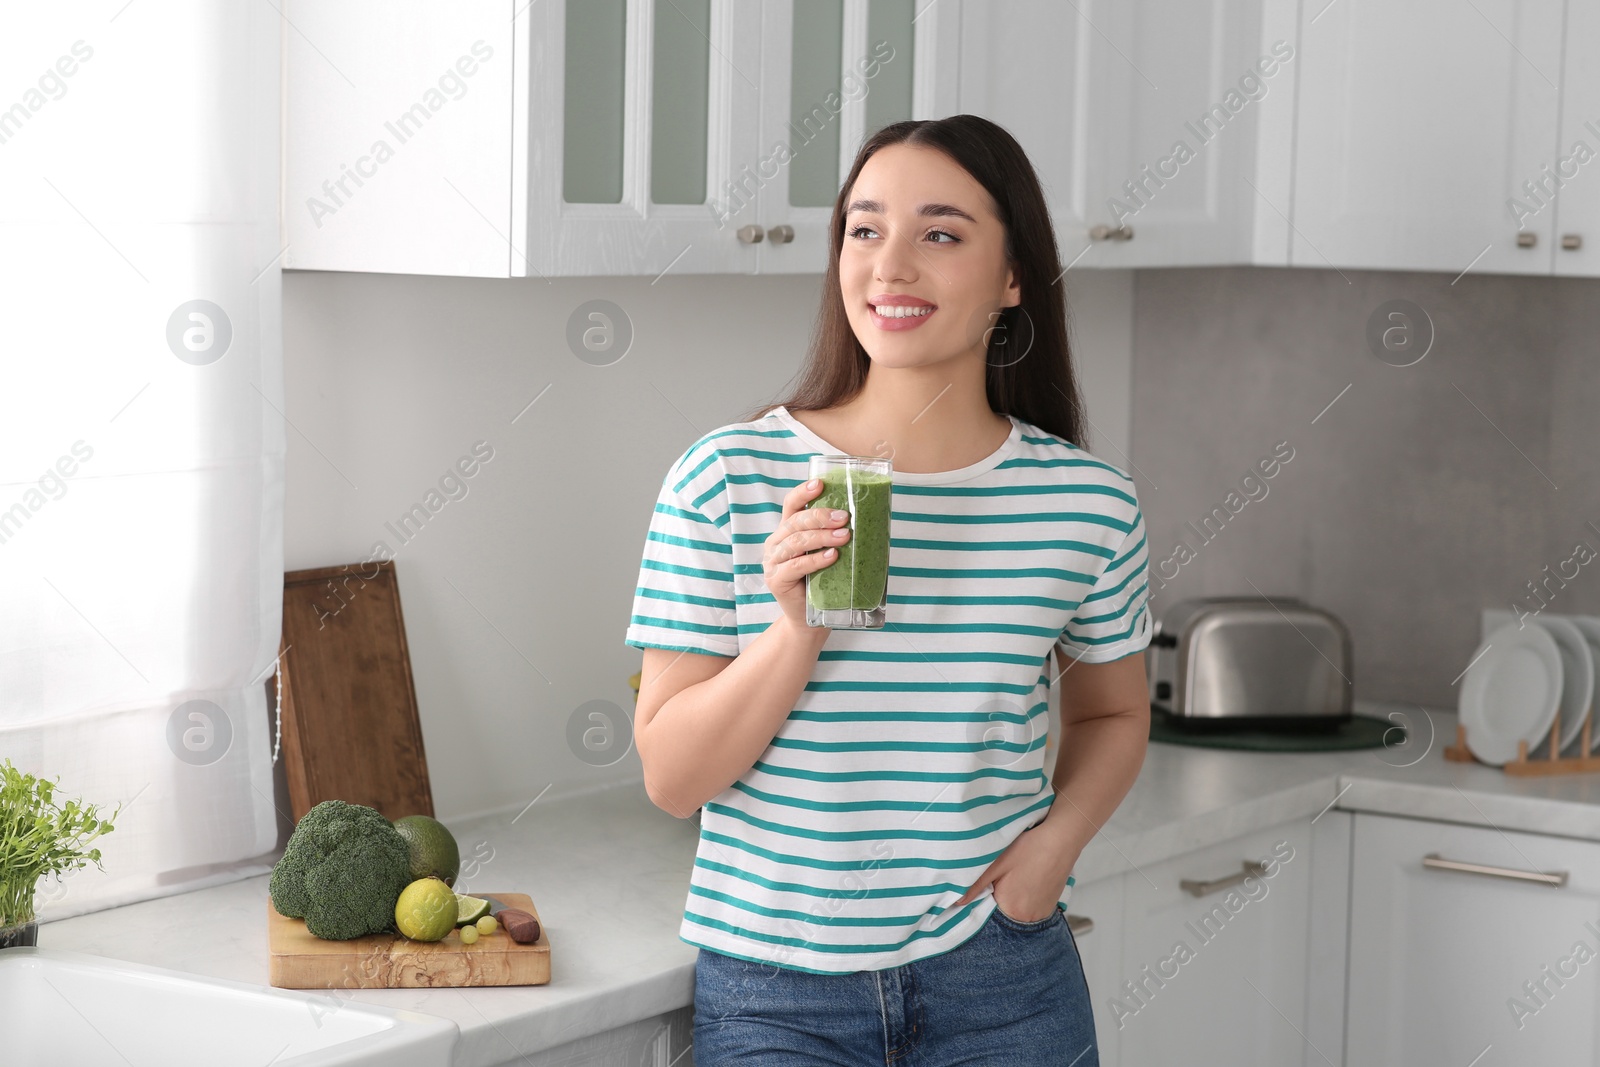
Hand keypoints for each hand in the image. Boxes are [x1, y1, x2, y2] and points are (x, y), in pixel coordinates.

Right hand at [762, 478, 850, 630]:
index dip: (803, 492)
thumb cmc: (824, 582)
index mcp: (787, 531)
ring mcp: (773, 562)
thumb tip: (872, 517)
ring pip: (796, 542)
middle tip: (844, 518)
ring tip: (845, 536)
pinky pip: (795, 566)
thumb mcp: (829, 553)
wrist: (810, 619)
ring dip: (822, 537)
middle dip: (821, 516)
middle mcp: (776, 543)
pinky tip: (831, 556)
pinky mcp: (776, 580)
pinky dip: (815, 559)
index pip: (790, 505)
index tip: (820, 484)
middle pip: (795, 522)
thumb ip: (836, 535)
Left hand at [951, 821, 1078, 922]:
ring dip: (1011, 901)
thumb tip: (957, 901)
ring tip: (1014, 880)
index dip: (982, 902)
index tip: (982, 890)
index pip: (987, 914)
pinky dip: (1025, 900)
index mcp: (1011, 909)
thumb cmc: (1029, 849)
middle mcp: (1028, 918)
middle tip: (998, 882)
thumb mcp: (997, 864)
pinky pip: (1031, 910)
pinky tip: (1025, 882)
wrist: (1061, 840)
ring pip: (1017, 912)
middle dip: (996, 901)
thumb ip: (975, 885)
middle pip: (1003, 915)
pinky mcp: (1051, 907)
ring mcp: (1042, 914)